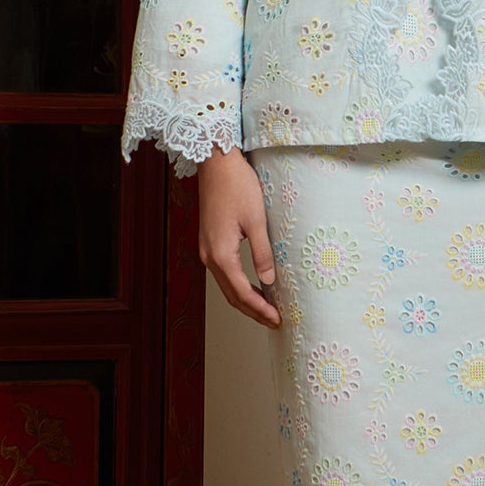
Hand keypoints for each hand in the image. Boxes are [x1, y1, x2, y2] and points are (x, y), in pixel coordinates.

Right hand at [197, 146, 281, 327]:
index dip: (260, 309)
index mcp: (220, 254)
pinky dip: (238, 285)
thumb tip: (269, 281)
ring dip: (245, 300)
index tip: (277, 319)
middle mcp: (209, 256)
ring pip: (226, 285)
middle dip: (253, 311)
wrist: (216, 163)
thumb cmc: (237, 186)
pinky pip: (224, 273)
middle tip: (274, 322)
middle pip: (231, 294)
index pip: (242, 292)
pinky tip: (252, 286)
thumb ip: (263, 253)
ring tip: (266, 310)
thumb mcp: (257, 220)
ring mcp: (207, 250)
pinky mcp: (209, 242)